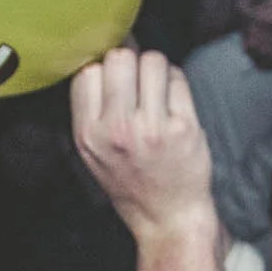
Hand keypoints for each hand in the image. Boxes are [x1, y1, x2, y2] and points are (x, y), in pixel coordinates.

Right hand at [72, 46, 215, 240]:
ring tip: (156, 92)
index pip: (87, 71)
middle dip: (130, 61)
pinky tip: (173, 104)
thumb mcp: (92, 152)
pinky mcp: (183, 127)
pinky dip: (176, 83)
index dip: (102, 66)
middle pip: (119, 57)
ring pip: (152, 60)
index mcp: (88, 135)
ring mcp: (152, 128)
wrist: (167, 216)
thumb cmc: (132, 179)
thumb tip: (102, 54)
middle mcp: (117, 130)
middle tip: (138, 82)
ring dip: (156, 69)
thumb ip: (91, 109)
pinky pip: (177, 77)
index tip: (114, 77)